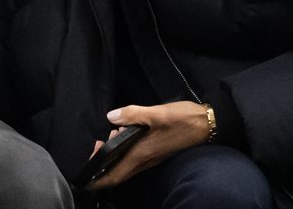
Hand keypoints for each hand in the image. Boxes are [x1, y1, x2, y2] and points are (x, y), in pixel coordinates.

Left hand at [86, 102, 211, 189]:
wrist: (207, 124)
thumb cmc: (183, 120)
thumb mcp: (157, 113)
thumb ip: (132, 114)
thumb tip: (111, 117)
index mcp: (141, 155)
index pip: (114, 176)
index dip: (97, 179)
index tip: (85, 173)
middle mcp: (144, 161)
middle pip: (117, 171)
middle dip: (102, 162)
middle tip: (97, 143)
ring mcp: (150, 157)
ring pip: (125, 163)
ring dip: (113, 153)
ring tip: (110, 133)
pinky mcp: (155, 151)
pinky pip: (133, 156)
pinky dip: (123, 148)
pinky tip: (123, 131)